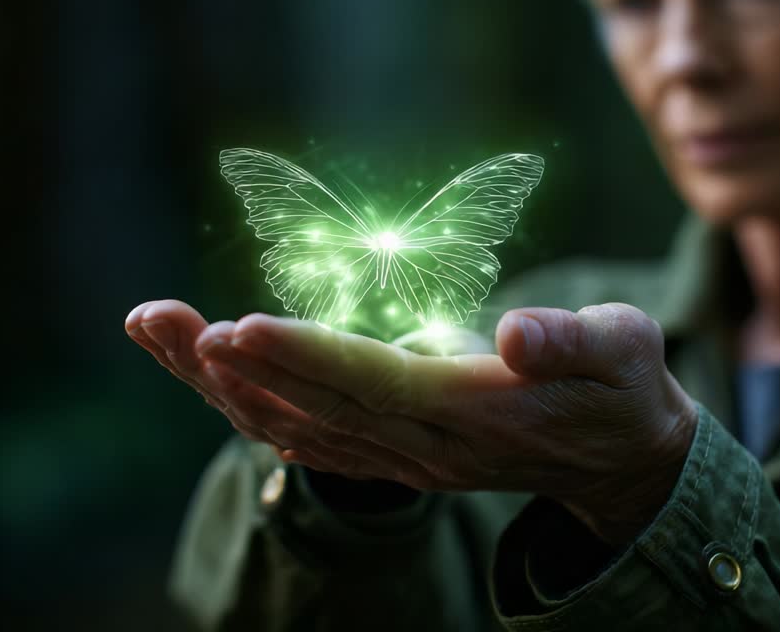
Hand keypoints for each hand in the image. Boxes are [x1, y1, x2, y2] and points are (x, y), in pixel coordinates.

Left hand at [126, 300, 697, 544]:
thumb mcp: (623, 350)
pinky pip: (313, 438)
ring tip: (158, 332)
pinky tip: (209, 380)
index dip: (307, 355)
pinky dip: (254, 409)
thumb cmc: (621, 384)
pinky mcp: (400, 455)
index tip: (237, 327)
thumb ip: (571, 341)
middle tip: (157, 320)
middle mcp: (432, 445)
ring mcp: (411, 458)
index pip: (379, 382)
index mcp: (480, 409)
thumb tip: (513, 332)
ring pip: (300, 426)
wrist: (618, 457)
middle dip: (235, 364)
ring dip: (224, 385)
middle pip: (317, 406)